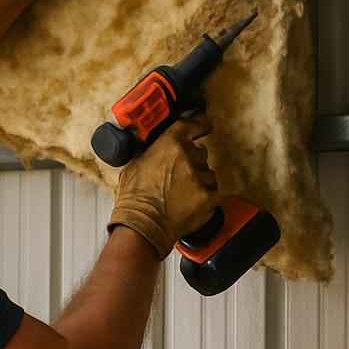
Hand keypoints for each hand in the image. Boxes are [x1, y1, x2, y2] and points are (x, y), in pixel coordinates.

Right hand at [108, 115, 220, 259]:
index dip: (200, 124)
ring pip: (208, 173)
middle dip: (192, 162)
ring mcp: (201, 176)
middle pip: (200, 152)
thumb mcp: (136, 163)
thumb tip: (158, 147)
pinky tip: (190, 203)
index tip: (204, 124)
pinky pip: (213, 191)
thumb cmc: (136, 198)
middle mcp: (189, 156)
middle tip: (178, 175)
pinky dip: (205, 197)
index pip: (193, 124)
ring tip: (182, 193)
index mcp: (170, 143)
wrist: (143, 224)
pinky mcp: (209, 195)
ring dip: (199, 180)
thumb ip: (153, 150)